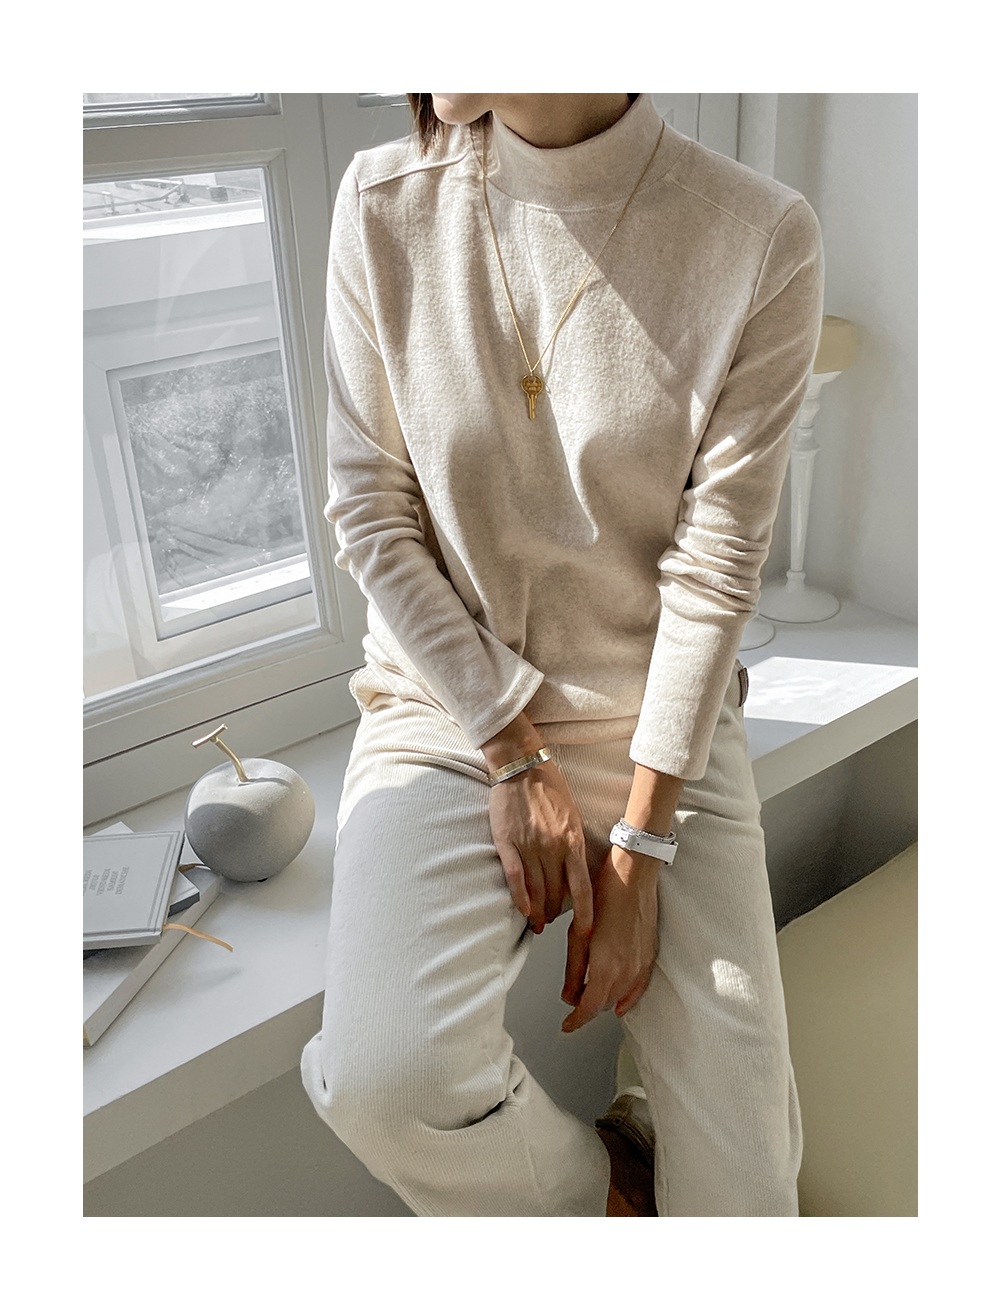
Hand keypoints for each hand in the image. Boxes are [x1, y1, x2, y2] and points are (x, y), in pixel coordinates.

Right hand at [488, 761, 592, 935]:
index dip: (585, 915)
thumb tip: (576, 874)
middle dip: (555, 913)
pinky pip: (514, 877)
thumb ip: (575, 846)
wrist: (521, 765)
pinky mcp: (506, 842)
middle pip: (557, 894)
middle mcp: (553, 847)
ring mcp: (528, 845)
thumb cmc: (550, 789)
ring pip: (536, 890)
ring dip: (537, 911)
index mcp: (573, 841)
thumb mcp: (573, 818)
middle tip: (551, 921)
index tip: (585, 932)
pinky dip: (519, 897)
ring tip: (536, 922)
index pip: (582, 888)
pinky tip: (522, 910)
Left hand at [560, 845, 658, 1031]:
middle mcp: (626, 972)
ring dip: (604, 1000)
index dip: (576, 1021)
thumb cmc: (604, 895)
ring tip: (589, 997)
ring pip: (620, 997)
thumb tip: (570, 994)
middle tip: (572, 1004)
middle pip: (604, 1005)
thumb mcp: (578, 934)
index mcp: (606, 968)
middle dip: (587, 1008)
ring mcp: (641, 964)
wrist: (634, 874)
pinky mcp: (650, 955)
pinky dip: (627, 997)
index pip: (589, 1008)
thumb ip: (574, 968)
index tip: (566, 1025)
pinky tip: (620, 1002)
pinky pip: (639, 987)